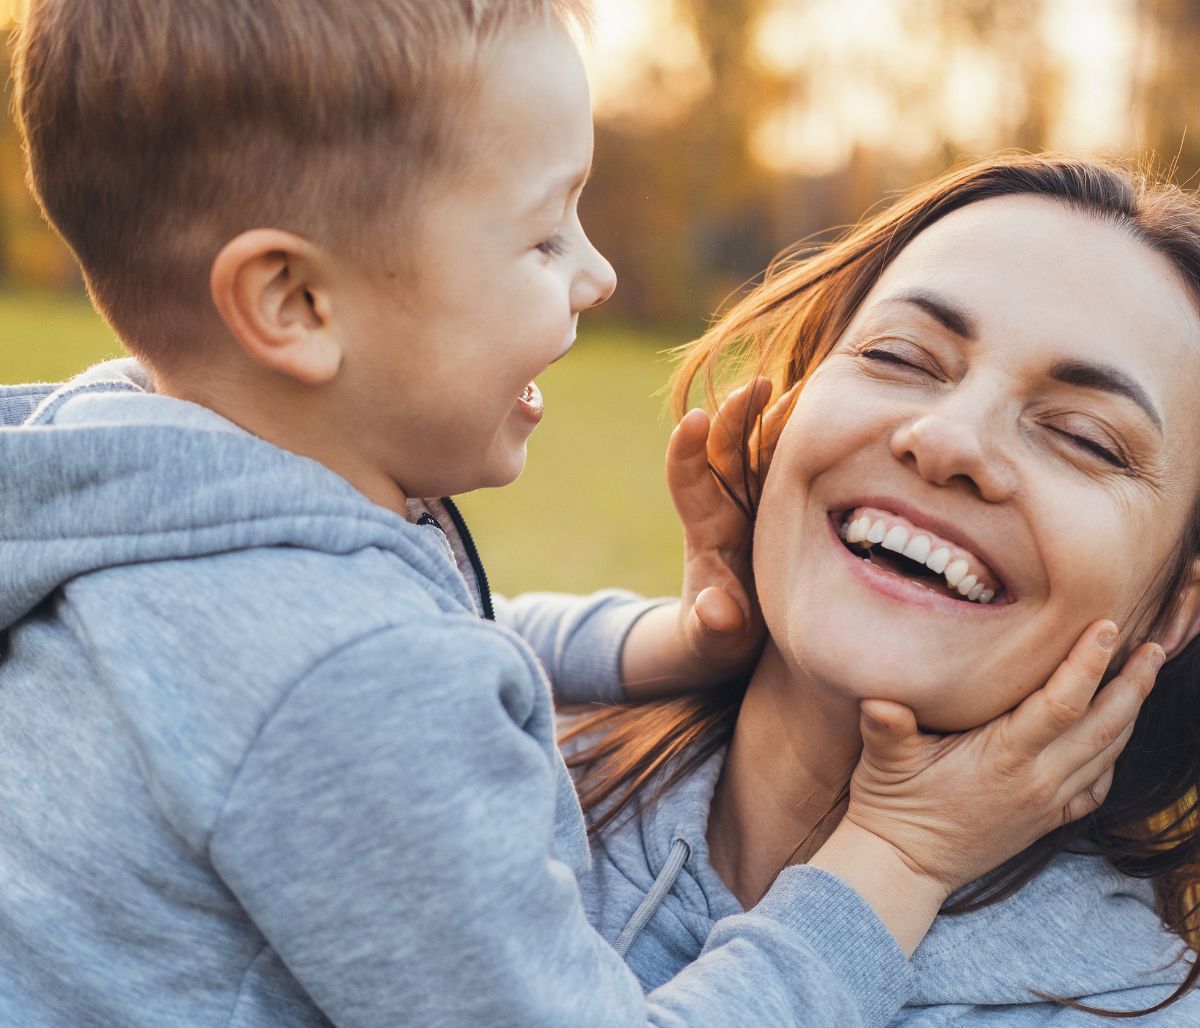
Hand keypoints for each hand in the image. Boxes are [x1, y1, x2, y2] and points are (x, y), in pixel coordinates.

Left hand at [620, 380, 793, 698]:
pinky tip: (838, 414)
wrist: (732, 636)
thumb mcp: (713, 641)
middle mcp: (728, 504)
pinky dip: (809, 436)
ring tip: (812, 387)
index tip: (692, 421)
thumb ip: (711, 628)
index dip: (686, 449)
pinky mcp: (785, 503)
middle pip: (726, 449)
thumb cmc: (719, 639)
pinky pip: (793, 462)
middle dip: (739, 414)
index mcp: (705, 531)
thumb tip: (716, 609)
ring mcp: (757, 500)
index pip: (686, 480)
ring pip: (764, 447)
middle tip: (761, 385)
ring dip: (782, 416)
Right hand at [845, 620, 1162, 895]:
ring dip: (1132, 712)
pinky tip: (1115, 733)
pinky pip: (1098, 786)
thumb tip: (878, 700)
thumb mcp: (883, 761)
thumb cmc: (891, 805)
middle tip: (1154, 646)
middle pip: (1105, 727)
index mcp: (1003, 758)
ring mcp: (1047, 803)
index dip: (1087, 664)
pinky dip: (1115, 755)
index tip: (1106, 626)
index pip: (1061, 704)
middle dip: (1134, 683)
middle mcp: (1036, 781)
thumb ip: (886, 728)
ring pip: (1109, 753)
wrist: (904, 865)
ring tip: (1145, 675)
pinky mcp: (1047, 819)